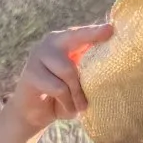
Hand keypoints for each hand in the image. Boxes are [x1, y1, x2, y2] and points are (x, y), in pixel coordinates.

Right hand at [6, 21, 114, 135]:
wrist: (32, 114)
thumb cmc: (62, 98)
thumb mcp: (78, 83)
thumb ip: (87, 73)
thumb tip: (108, 71)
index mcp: (63, 41)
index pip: (81, 33)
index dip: (95, 31)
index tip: (111, 28)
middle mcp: (50, 42)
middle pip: (74, 37)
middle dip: (92, 36)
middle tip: (109, 38)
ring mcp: (38, 55)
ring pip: (68, 70)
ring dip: (78, 92)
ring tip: (82, 106)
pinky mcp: (31, 73)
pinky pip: (59, 88)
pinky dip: (67, 101)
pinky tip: (69, 109)